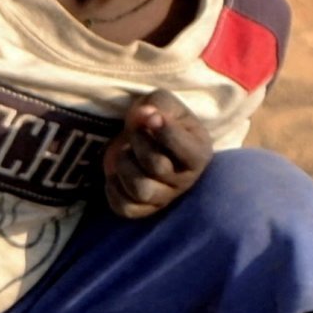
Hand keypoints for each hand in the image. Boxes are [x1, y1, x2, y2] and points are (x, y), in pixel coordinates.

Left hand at [105, 92, 209, 219]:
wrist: (143, 138)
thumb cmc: (157, 119)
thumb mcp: (162, 103)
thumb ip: (158, 105)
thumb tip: (145, 115)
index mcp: (199, 153)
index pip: (187, 151)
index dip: (165, 132)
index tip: (151, 117)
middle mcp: (186, 180)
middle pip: (158, 167)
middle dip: (140, 144)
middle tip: (135, 132)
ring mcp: (164, 198)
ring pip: (142, 190)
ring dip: (125, 166)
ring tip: (125, 153)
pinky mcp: (143, 209)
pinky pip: (125, 208)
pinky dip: (114, 189)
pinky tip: (116, 173)